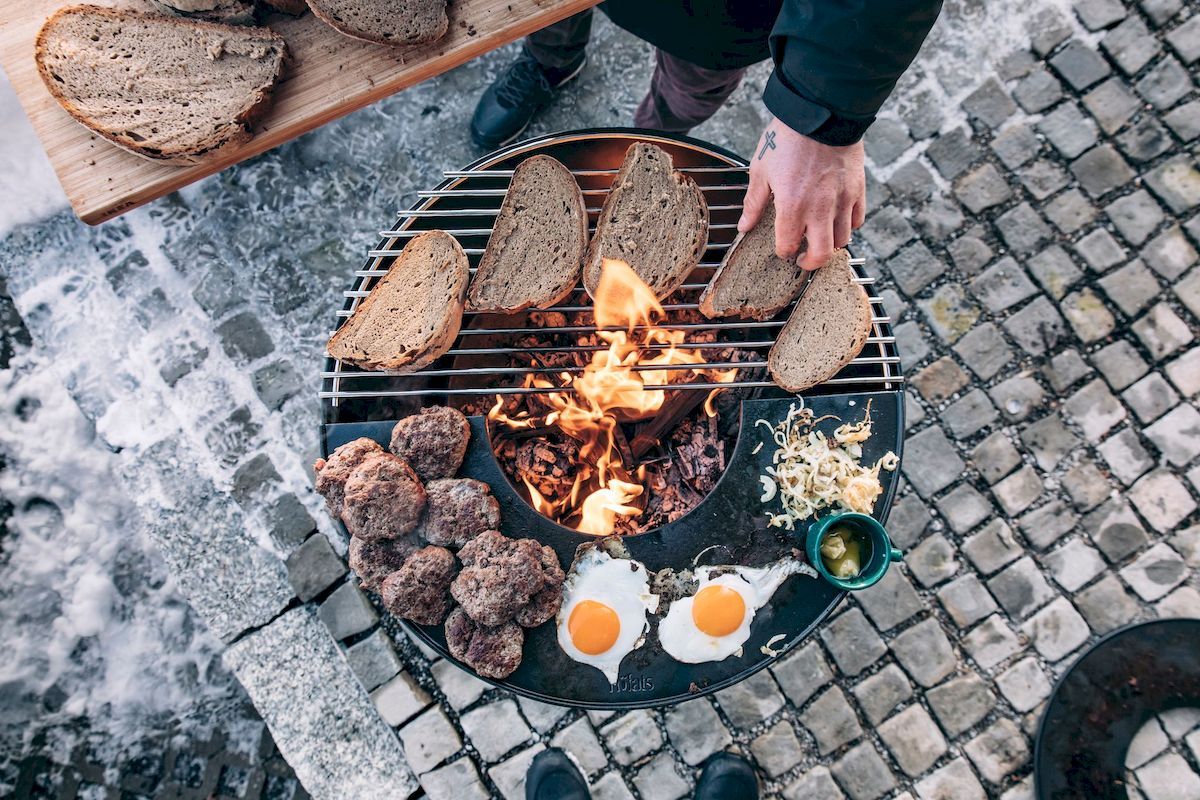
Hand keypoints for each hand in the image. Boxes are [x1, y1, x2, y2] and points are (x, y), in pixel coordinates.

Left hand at [738, 117, 866, 269]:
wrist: (822, 112)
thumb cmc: (788, 138)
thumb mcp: (761, 169)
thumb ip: (754, 202)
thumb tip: (744, 226)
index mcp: (792, 206)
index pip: (788, 246)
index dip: (783, 252)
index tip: (781, 249)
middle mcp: (820, 209)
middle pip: (822, 254)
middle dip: (810, 262)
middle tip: (803, 259)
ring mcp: (842, 200)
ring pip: (842, 239)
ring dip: (830, 244)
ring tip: (820, 236)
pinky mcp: (858, 188)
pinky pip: (858, 218)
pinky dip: (848, 225)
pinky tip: (837, 218)